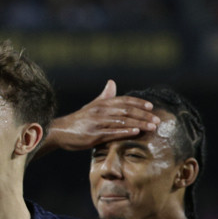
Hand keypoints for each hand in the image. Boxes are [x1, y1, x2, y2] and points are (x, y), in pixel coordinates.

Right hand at [39, 80, 158, 155]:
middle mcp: (101, 111)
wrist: (60, 132)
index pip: (124, 101)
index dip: (139, 103)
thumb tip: (112, 82)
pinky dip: (125, 132)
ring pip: (122, 122)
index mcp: (102, 104)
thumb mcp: (91, 106)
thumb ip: (104, 96)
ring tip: (152, 127)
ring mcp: (97, 123)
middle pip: (127, 111)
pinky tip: (136, 132)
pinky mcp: (93, 136)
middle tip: (157, 120)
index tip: (151, 107)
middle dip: (144, 115)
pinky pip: (112, 133)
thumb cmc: (78, 120)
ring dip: (139, 124)